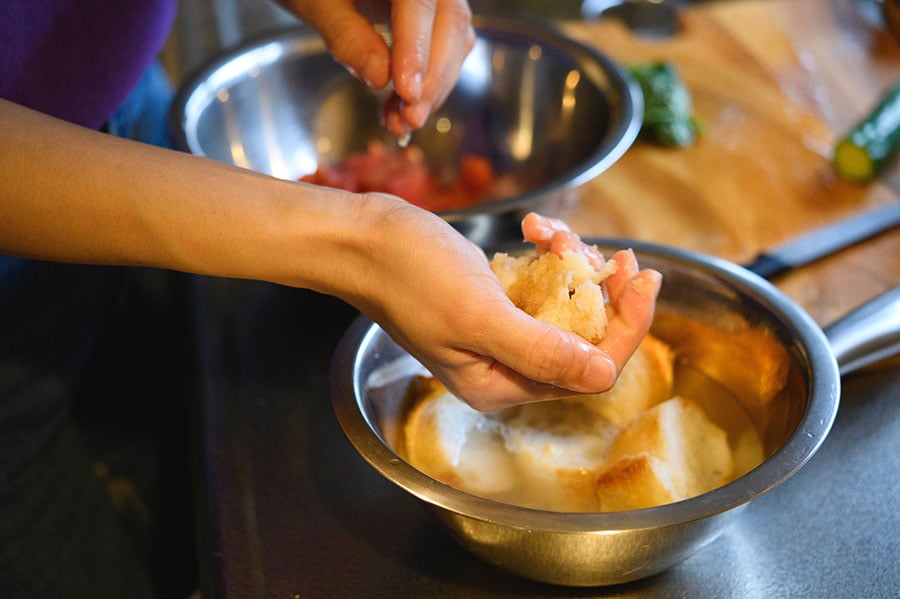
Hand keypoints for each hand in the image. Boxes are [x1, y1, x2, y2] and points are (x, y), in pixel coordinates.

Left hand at [281, 0, 474, 138]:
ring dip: (431, 89)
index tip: (408, 93)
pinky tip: (402, 109)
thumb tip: (381, 77)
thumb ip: (348, 36)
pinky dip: (426, 85)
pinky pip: (445, 51)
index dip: (416, 50)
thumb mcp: (318, 5)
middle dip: (431, 80)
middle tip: (409, 120)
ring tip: (400, 122)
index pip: (419, 4)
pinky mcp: (435, 20)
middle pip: (449, 25)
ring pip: (455, 42)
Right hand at [344, 200, 661, 410]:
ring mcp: (499, 332)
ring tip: (554, 233)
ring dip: (573, 266)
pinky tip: (534, 230)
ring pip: (566, 307)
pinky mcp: (494, 301)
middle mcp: (505, 367)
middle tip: (623, 254)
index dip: (626, 328)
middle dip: (605, 294)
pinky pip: (541, 285)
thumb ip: (541, 350)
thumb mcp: (478, 315)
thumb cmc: (409, 276)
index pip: (588, 371)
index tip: (646, 279)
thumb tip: (604, 376)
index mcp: (501, 384)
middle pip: (585, 340)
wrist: (361, 240)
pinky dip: (547, 257)